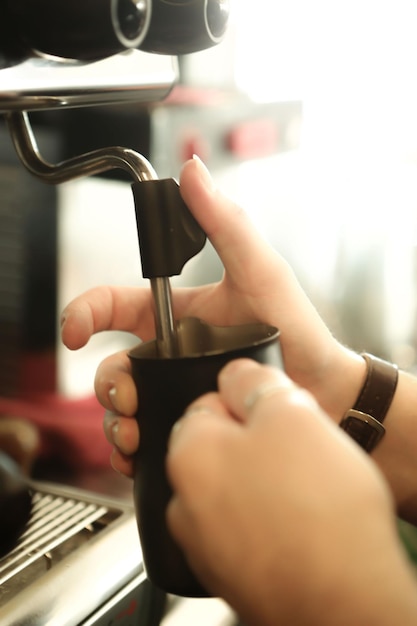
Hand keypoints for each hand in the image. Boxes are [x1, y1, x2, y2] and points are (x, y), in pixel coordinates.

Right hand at [61, 156, 363, 475]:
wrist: (324, 388)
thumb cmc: (298, 328)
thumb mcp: (261, 271)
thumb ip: (226, 224)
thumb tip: (193, 173)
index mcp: (177, 313)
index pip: (115, 305)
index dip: (85, 313)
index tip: (76, 332)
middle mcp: (170, 352)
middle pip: (112, 364)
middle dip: (107, 382)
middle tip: (127, 396)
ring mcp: (176, 388)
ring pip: (122, 405)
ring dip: (115, 420)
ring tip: (135, 431)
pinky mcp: (186, 419)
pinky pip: (146, 434)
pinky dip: (131, 446)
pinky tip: (140, 451)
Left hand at [166, 359, 416, 625]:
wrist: (343, 598)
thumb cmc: (316, 511)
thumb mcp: (289, 414)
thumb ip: (252, 383)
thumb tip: (236, 374)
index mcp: (188, 454)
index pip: (205, 403)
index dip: (246, 402)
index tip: (271, 411)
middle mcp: (183, 501)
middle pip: (219, 449)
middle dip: (255, 442)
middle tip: (295, 449)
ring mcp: (204, 542)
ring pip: (233, 488)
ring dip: (262, 481)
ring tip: (302, 488)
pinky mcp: (228, 571)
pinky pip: (245, 526)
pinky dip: (266, 518)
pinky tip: (297, 520)